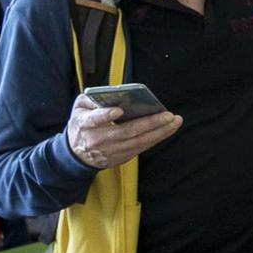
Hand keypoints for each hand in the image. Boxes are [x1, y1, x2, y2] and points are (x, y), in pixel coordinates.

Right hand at [64, 94, 181, 170]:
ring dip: (160, 132)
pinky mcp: (121, 157)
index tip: (119, 110)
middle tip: (168, 115)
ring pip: (139, 142)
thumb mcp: (78, 109)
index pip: (95, 120)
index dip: (106, 115)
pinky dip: (156, 138)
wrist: (77, 155)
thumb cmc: (81, 125)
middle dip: (149, 123)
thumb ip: (91, 100)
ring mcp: (111, 151)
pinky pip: (142, 147)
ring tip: (175, 121)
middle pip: (126, 132)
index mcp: (84, 125)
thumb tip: (113, 94)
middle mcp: (98, 140)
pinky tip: (168, 129)